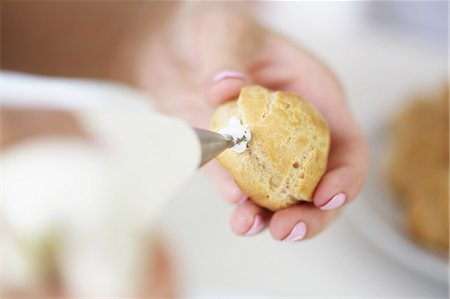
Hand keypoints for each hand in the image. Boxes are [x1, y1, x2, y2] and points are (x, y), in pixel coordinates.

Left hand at [139, 6, 367, 240]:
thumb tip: (229, 90)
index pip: (347, 146)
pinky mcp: (228, 162)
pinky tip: (232, 207)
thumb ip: (227, 57)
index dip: (346, 177)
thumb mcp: (223, 29)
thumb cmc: (212, 29)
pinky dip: (236, 202)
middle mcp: (292, 132)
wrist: (169, 48)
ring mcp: (260, 151)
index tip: (326, 197)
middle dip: (309, 214)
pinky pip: (236, 188)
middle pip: (316, 184)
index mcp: (313, 98)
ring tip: (249, 225)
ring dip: (269, 218)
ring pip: (278, 197)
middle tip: (287, 229)